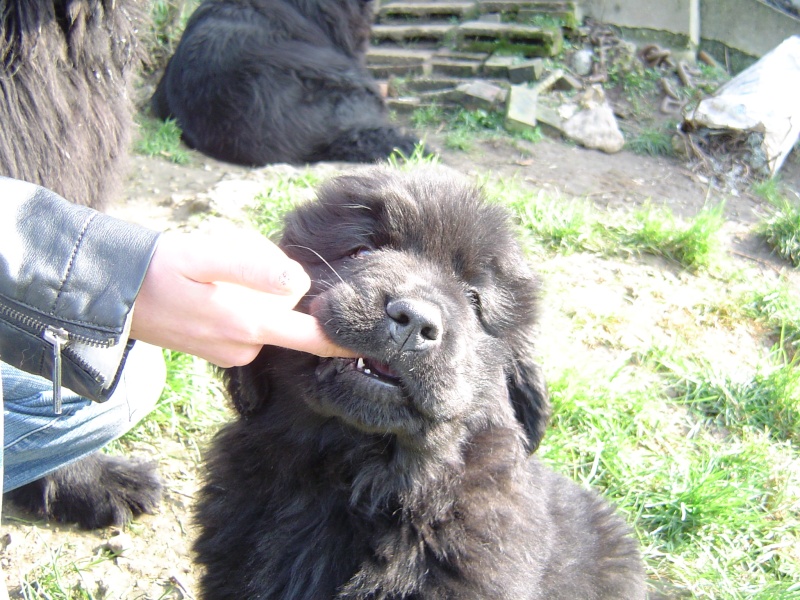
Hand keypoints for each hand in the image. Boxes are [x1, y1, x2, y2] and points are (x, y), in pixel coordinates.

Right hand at [130, 230, 354, 366]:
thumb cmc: (161, 269)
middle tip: (242, 263)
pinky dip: (244, 305)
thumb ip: (255, 269)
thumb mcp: (206, 256)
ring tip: (219, 276)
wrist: (114, 294)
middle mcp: (245, 347)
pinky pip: (249, 325)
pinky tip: (214, 289)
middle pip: (290, 318)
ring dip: (260, 296)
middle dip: (284, 291)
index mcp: (249, 326)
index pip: (313, 339)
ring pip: (269, 319)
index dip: (344, 339)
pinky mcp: (219, 350)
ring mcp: (232, 352)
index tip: (377, 339)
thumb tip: (299, 283)